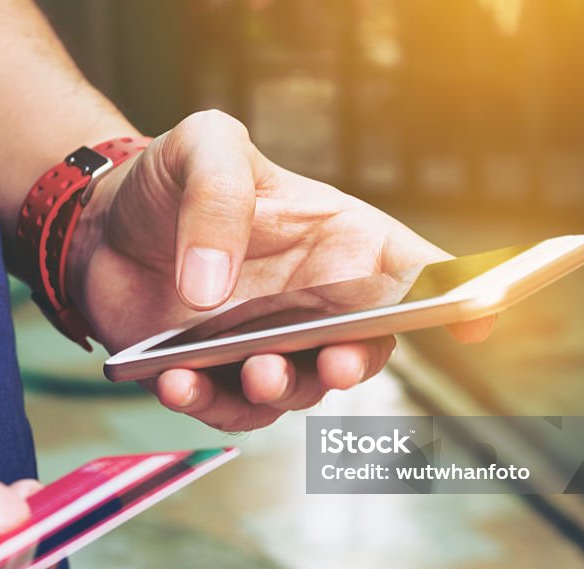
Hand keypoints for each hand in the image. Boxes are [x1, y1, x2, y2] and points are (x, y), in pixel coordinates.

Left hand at [68, 110, 492, 430]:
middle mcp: (312, 300)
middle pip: (364, 344)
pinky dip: (206, 403)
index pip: (409, 268)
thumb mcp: (202, 144)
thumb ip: (218, 199)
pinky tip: (175, 381)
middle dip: (358, 360)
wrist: (100, 222)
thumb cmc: (168, 176)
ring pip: (299, 388)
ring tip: (250, 370)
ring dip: (281, 389)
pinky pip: (228, 407)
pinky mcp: (215, 376)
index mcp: (334, 239)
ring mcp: (266, 344)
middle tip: (334, 360)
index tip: (483, 316)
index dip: (456, 293)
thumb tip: (214, 293)